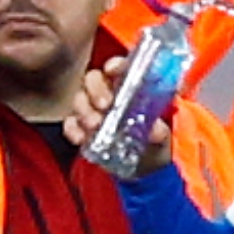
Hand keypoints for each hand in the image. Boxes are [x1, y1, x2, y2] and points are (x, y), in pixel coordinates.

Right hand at [65, 56, 173, 175]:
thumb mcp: (162, 135)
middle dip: (96, 90)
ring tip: (95, 124)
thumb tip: (155, 130)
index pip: (119, 67)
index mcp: (131, 86)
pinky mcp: (82, 127)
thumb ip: (159, 131)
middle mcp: (109, 93)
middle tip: (105, 105)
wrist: (144, 167)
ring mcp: (93, 109)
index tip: (113, 71)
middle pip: (93, 79)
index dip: (115, 65)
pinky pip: (70, 123)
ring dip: (84, 110)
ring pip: (79, 99)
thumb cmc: (155, 141)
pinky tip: (81, 138)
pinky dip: (73, 129)